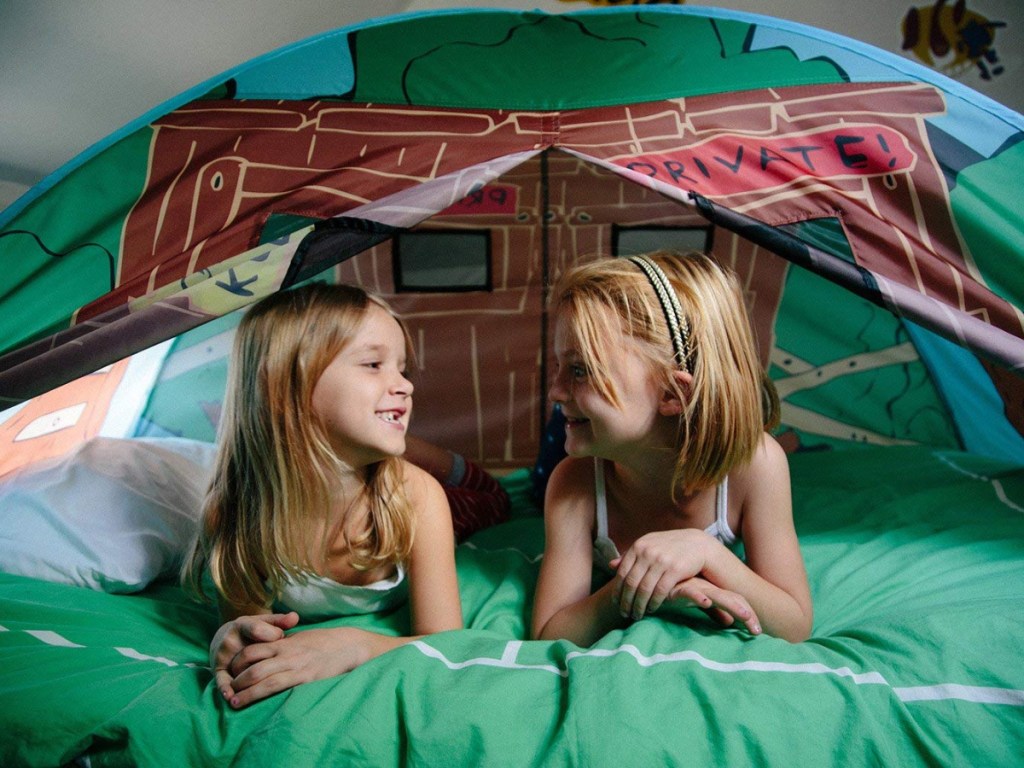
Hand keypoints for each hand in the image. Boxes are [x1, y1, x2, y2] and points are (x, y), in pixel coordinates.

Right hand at [210, 612, 298, 702]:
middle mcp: (230, 639)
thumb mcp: (264, 623)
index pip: (257, 629)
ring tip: (259, 689)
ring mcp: (223, 656)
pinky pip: (221, 681)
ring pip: (237, 668)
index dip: (273, 634)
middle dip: (264, 660)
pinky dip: (226, 689)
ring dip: (248, 679)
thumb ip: (280, 621)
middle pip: (248, 652)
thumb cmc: (253, 632)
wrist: (225, 638)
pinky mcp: (218, 670)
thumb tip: (295, 617)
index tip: (282, 637)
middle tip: (277, 665)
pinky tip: (231, 697)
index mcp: (243, 625)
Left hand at [225, 626, 373, 708]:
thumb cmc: (326, 642)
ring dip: (243, 690)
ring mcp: (295, 664)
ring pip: (260, 676)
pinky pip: (277, 686)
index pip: (253, 648)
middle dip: (236, 676)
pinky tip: (251, 702)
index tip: (233, 671)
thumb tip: (270, 651)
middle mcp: (286, 651)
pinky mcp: (304, 678)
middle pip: (251, 661)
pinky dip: (259, 695)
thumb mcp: (302, 638)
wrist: (349, 646)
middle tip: (229, 687)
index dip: (238, 660)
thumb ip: (285, 645)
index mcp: (285, 641)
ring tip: (233, 701)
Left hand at [611, 528, 709, 619]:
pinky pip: (660, 591)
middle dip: (626, 601)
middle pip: (631, 583)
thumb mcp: (648, 546)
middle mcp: (648, 552)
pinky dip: (654, 603)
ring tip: (637, 615)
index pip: (622, 573)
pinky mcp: (675, 569)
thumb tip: (610, 565)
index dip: (617, 590)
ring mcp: (661, 560)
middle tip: (624, 613)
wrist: (697, 544)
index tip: (615, 603)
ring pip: (644, 589)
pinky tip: (651, 609)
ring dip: (639, 605)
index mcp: (638, 546)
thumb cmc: (669, 547)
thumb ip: (630, 556)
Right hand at [663, 576, 761, 634]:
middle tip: (757, 630)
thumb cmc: (675, 592)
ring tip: (745, 616)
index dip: (748, 615)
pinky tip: (706, 602)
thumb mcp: (698, 604)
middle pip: (732, 598)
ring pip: (716, 595)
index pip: (736, 601)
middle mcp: (707, 588)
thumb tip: (730, 622)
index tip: (757, 632)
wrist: (652, 582)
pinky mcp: (677, 588)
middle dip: (746, 613)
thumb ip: (713, 612)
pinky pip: (689, 592)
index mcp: (714, 591)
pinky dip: (698, 597)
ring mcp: (693, 586)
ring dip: (731, 605)